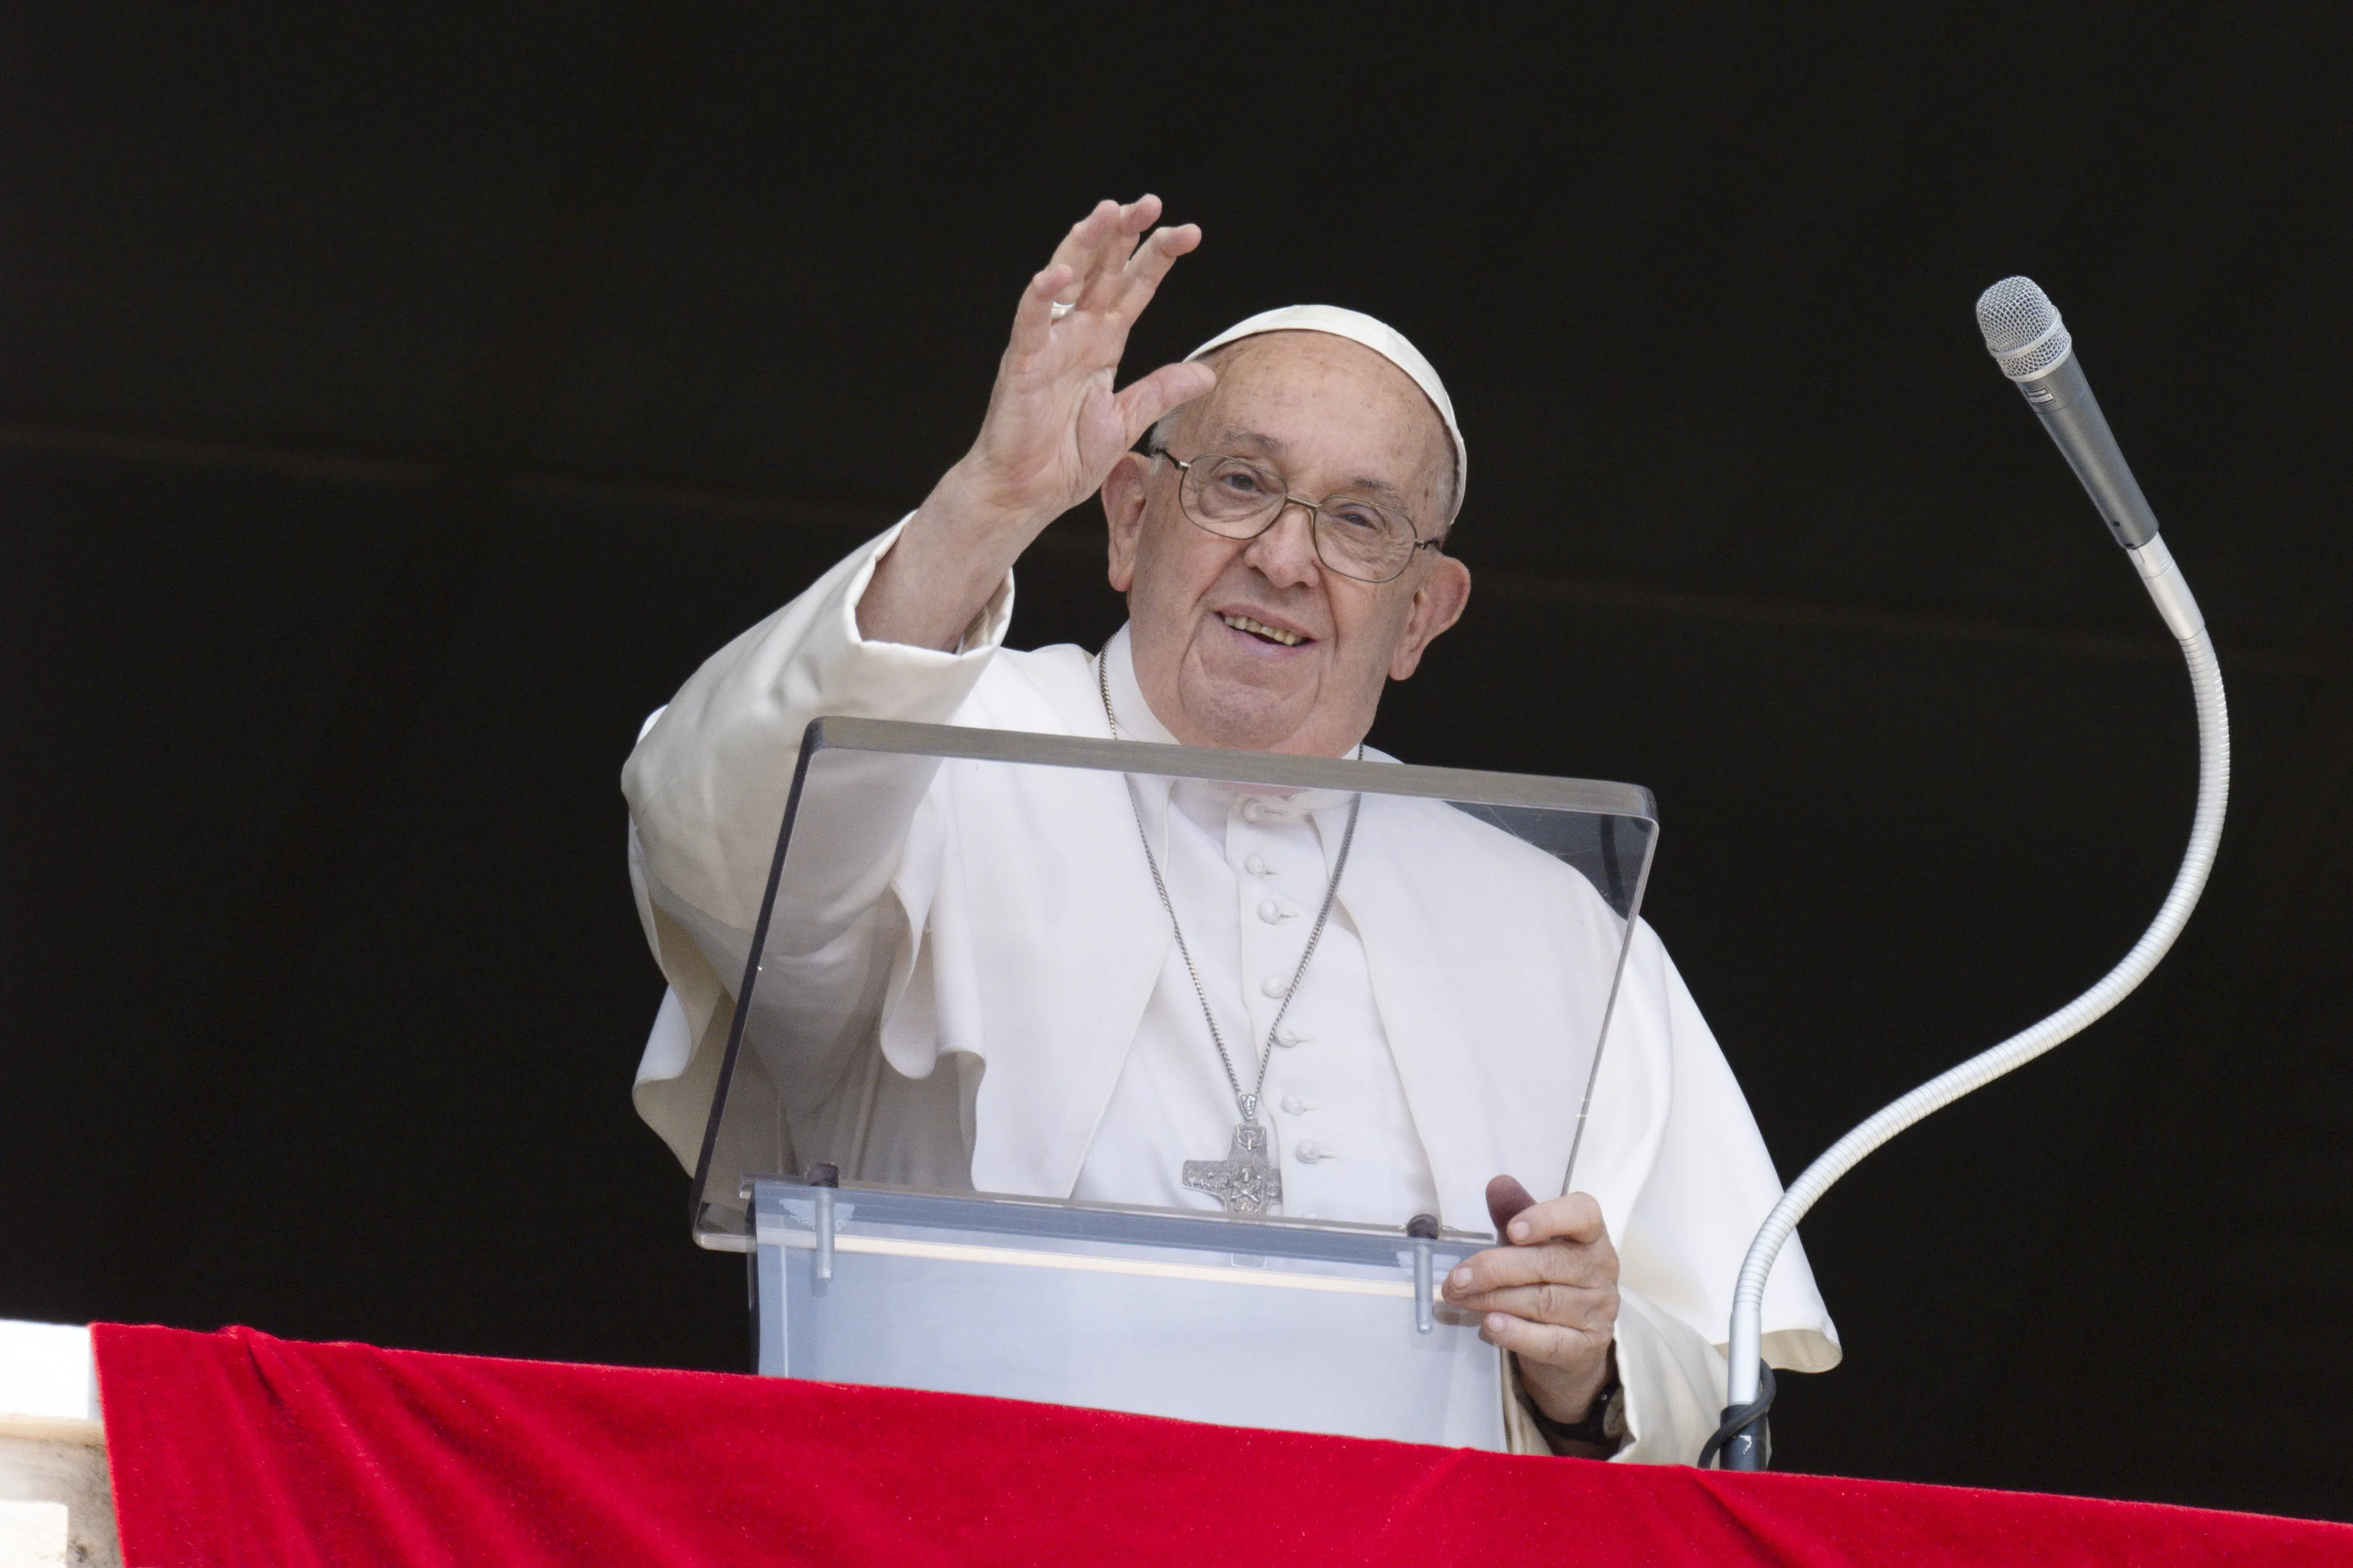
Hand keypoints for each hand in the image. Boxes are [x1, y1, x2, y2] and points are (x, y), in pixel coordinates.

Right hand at [860, 196, 1211, 649]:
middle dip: (1124, 234)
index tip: (1189, 232)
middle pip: (1103, 271)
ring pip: (1066, 280)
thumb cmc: (1064, 458)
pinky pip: (1031, 323)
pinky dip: (1041, 297)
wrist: (1026, 493)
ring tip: (1107, 213)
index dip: (1158, 258)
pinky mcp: (1023, 364)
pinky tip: (1057, 273)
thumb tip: (1207, 374)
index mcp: (1103, 343)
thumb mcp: (1126, 422)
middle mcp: (1076, 334)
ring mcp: (1048, 344)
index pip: (1135, 288)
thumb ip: (1161, 392)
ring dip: (1084, 245)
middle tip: (1149, 202)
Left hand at [1441, 1175, 1619, 1425]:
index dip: (1547, 1219)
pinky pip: (1550, 1340)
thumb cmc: (1548, 1279)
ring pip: (1543, 1302)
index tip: (1510, 1230)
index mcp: (1590, 1235)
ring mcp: (1598, 1310)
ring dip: (1493, 1299)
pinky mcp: (1587, 1346)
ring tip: (1458, 1298)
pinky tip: (1489, 1325)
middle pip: (1549, 1263)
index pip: (1583, 1215)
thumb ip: (1515, 1212)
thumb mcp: (1531, 1243)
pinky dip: (1517, 1333)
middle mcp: (1601, 1269)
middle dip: (1494, 1268)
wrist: (1572, 1343)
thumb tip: (1498, 1183)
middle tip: (1455, 1278)